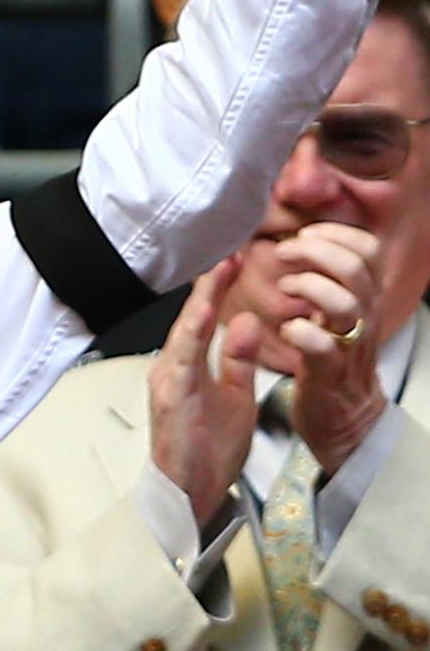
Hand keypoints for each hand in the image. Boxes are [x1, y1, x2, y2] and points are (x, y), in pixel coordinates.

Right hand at [148, 258, 261, 526]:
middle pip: (190, 319)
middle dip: (210, 286)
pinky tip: (203, 315)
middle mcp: (172, 368)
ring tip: (220, 273)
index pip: (204, 320)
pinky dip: (191, 335)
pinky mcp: (169, 398)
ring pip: (184, 333)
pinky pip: (182, 361)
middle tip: (230, 251)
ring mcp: (168, 382)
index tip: (238, 260)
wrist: (191, 493)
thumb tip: (245, 321)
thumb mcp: (236, 395)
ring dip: (202, 302)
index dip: (219, 290)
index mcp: (187, 367)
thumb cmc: (208, 449)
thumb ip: (237, 359)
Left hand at [276, 220, 389, 475]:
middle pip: (355, 269)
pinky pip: (321, 345)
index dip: (336, 234)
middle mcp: (362, 317)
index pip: (367, 251)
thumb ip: (327, 279)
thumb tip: (302, 242)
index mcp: (363, 298)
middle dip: (316, 251)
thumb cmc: (331, 358)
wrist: (345, 417)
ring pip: (345, 302)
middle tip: (284, 253)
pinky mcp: (327, 372)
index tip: (304, 232)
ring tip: (285, 288)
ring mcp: (348, 345)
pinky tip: (285, 328)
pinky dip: (299, 330)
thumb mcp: (335, 313)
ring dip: (308, 285)